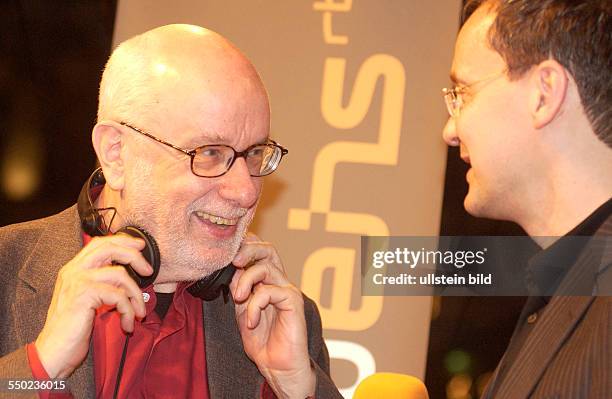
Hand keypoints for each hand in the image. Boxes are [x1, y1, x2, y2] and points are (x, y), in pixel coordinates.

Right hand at [35, 234, 151, 377]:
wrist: (54, 352)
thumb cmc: (72, 329)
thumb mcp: (86, 299)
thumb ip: (100, 283)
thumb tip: (129, 276)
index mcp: (73, 269)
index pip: (99, 243)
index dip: (122, 241)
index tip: (140, 247)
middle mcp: (73, 271)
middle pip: (109, 249)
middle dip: (134, 257)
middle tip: (148, 271)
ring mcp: (78, 281)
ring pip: (120, 274)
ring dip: (136, 295)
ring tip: (139, 313)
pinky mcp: (84, 295)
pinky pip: (119, 296)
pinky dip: (128, 311)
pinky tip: (127, 325)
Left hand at [231, 233, 315, 398]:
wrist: (277, 365)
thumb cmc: (262, 341)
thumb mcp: (241, 310)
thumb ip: (237, 289)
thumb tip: (230, 269)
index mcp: (266, 281)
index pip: (259, 252)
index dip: (244, 246)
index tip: (226, 254)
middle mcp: (279, 281)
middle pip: (268, 250)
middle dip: (248, 250)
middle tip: (234, 261)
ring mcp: (287, 289)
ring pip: (266, 267)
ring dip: (245, 281)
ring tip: (238, 298)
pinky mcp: (293, 301)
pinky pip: (269, 291)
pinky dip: (254, 305)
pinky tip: (252, 321)